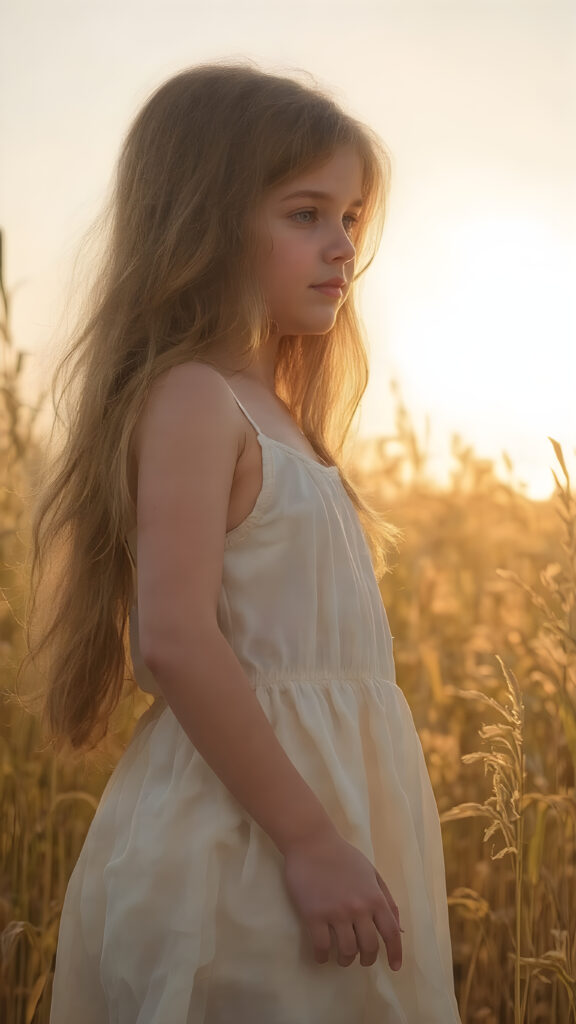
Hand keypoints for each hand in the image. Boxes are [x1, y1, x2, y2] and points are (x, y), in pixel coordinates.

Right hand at [282, 829, 403, 968]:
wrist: (312, 842)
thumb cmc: (343, 856)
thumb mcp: (372, 873)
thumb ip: (387, 900)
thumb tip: (399, 929)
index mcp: (374, 897)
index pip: (391, 933)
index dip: (395, 953)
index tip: (395, 967)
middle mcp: (358, 908)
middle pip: (369, 947)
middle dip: (367, 959)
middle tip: (361, 959)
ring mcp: (335, 912)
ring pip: (346, 951)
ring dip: (345, 959)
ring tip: (342, 957)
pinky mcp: (313, 915)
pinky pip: (322, 946)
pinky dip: (323, 957)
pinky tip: (322, 956)